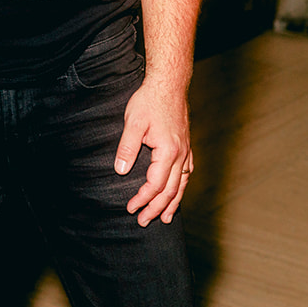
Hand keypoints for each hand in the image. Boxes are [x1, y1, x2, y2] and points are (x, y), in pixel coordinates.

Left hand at [114, 75, 192, 226]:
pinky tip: (179, 191)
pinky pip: (187, 173)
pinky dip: (182, 187)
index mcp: (168, 151)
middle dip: (157, 208)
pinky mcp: (186, 146)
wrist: (168, 85)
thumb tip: (121, 171)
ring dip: (173, 203)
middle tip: (144, 221)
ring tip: (166, 218)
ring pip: (182, 184)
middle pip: (171, 190)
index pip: (155, 184)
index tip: (131, 208)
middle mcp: (181, 155)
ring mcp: (186, 151)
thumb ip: (127, 147)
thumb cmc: (149, 101)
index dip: (143, 199)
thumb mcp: (133, 122)